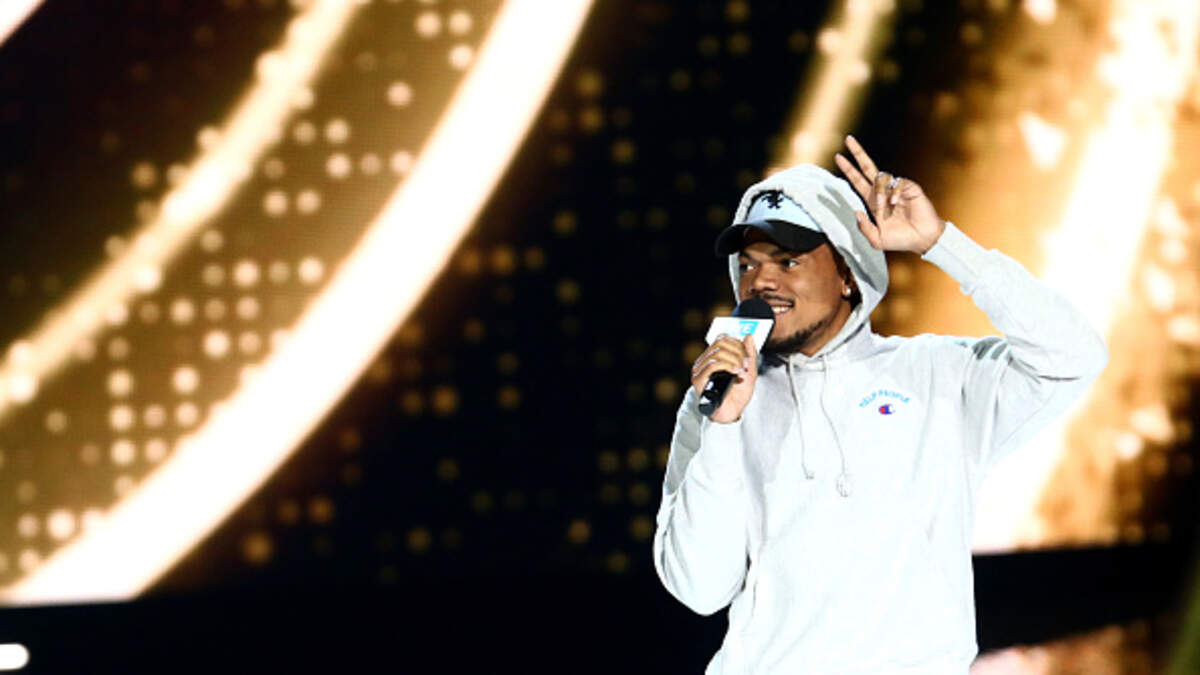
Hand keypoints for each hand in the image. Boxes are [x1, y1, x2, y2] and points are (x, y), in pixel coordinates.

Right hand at [690, 334, 757, 423]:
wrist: (733, 412)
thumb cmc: (738, 394)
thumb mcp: (750, 371)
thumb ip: (750, 354)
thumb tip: (749, 336)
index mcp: (714, 356)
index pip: (723, 338)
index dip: (738, 344)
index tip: (748, 358)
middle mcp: (705, 360)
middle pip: (720, 343)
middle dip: (738, 352)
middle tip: (746, 365)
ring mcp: (700, 369)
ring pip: (717, 352)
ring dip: (734, 360)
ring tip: (741, 372)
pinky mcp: (698, 379)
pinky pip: (711, 365)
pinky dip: (727, 366)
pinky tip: (735, 373)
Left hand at [834, 135, 945, 253]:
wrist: (922, 240)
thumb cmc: (901, 240)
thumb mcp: (877, 240)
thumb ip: (864, 228)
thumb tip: (855, 211)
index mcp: (873, 201)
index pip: (857, 181)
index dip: (848, 169)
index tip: (838, 157)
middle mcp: (883, 192)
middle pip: (868, 167)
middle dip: (857, 153)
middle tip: (848, 140)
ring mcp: (896, 188)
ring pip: (881, 177)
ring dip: (878, 190)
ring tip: (882, 206)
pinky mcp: (910, 188)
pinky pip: (898, 183)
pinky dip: (894, 193)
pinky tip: (896, 204)